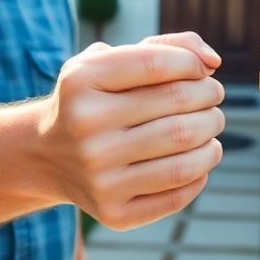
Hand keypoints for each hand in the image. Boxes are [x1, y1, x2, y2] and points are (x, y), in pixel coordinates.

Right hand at [40, 32, 223, 229]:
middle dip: (210, 97)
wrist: (46, 155)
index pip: (156, 63)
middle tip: (213, 97)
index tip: (203, 71)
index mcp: (81, 81)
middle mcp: (84, 128)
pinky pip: (177, 194)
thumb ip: (167, 48)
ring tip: (211, 126)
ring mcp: (97, 175)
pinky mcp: (111, 211)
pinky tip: (198, 159)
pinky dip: (200, 173)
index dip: (192, 64)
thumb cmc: (95, 98)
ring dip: (212, 136)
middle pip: (178, 106)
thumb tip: (213, 61)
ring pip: (186, 154)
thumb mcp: (111, 61)